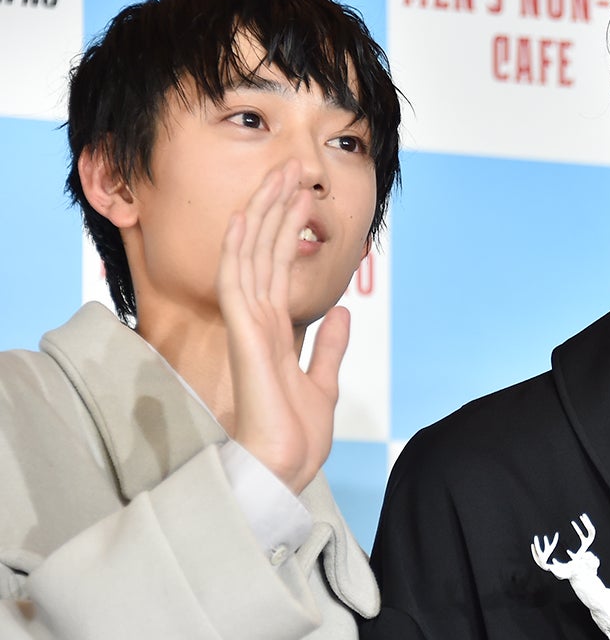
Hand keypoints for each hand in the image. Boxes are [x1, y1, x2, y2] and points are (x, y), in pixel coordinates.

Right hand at [219, 163, 348, 494]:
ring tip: (278, 178)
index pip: (278, 269)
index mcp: (274, 333)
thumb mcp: (324, 384)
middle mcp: (257, 324)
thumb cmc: (295, 438)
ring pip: (251, 258)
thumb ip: (329, 348)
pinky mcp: (246, 339)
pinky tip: (247, 219)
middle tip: (290, 169)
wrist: (283, 471)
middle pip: (265, 254)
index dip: (287, 231)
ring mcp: (249, 329)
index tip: (299, 196)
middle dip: (277, 211)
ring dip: (264, 217)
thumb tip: (341, 314)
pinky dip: (241, 250)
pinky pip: (238, 284)